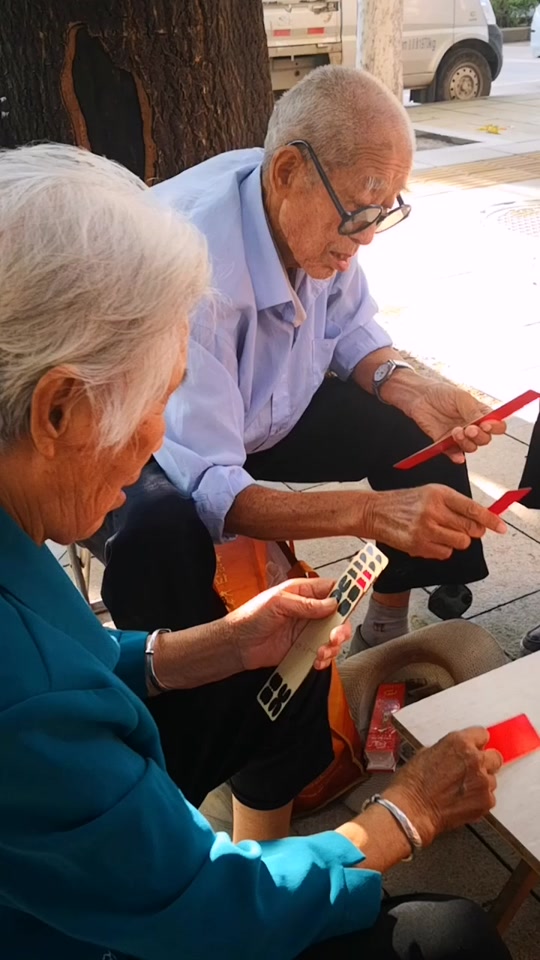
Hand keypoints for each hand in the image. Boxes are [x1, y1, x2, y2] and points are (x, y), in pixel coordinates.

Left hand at [225, 578, 350, 671]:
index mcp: (303, 592)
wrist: (237, 645)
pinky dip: (324, 659)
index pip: (332, 588)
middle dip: (341, 627)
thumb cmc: (250, 617)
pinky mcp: (304, 649)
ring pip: (334, 637)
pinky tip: (317, 660)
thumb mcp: (277, 603)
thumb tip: (331, 604)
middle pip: (339, 616)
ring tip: (320, 652)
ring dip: (332, 646)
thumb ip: (305, 604)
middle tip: (334, 636)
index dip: (347, 592)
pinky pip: (323, 653)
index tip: (358, 596)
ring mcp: (307, 631)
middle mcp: (309, 611)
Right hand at [366, 483, 505, 559]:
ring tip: (442, 534)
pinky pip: (445, 553)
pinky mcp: (418, 545)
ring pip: (460, 543)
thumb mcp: (430, 494)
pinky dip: (441, 549)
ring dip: (456, 541)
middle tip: (466, 530)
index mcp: (439, 494)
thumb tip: (479, 520)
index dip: (490, 520)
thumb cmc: (405, 503)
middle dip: (473, 532)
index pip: (472, 509)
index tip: (500, 527)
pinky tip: (429, 540)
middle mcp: (433, 510)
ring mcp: (425, 529)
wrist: (375, 512)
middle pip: (470, 529)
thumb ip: (454, 504)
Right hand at [384, 727, 502, 845]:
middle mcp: (475, 759)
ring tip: (463, 789)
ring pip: (492, 779)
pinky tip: (463, 801)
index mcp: (459, 742)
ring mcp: (482, 781)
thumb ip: (449, 750)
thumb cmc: (413, 783)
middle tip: (472, 770)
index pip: (482, 735)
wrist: (412, 809)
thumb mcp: (426, 753)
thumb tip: (456, 754)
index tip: (475, 748)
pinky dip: (479, 800)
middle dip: (485, 762)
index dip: (477, 743)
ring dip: (481, 783)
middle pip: (494, 757)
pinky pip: (490, 797)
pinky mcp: (486, 801)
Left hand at [406, 382, 505, 463]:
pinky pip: (454, 454)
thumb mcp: (461, 397)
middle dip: (479, 436)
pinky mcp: (446, 443)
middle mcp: (472, 426)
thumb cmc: (441, 394)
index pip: (496, 426)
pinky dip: (457, 456)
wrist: (420, 398)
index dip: (495, 428)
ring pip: (471, 447)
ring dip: (466, 443)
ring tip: (456, 431)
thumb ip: (473, 411)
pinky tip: (457, 455)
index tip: (487, 425)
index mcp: (480, 414)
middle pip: (485, 439)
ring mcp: (459, 436)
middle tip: (470, 429)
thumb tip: (486, 420)